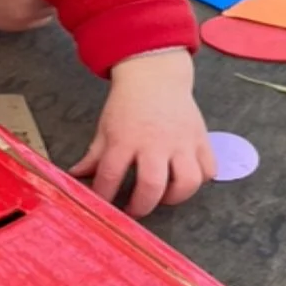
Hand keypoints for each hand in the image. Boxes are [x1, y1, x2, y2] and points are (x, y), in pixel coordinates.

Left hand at [72, 49, 214, 219]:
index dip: (104, 197)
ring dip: (175, 197)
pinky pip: (209, 168)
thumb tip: (77, 176)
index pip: (110, 177)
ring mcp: (182, 141)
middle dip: (141, 207)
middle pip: (152, 187)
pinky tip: (185, 178)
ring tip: (164, 195)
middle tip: (134, 209)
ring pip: (187, 182)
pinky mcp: (201, 138)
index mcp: (125, 140)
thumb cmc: (128, 103)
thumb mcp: (105, 128)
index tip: (103, 206)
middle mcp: (155, 143)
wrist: (156, 75)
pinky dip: (200, 179)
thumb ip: (94, 156)